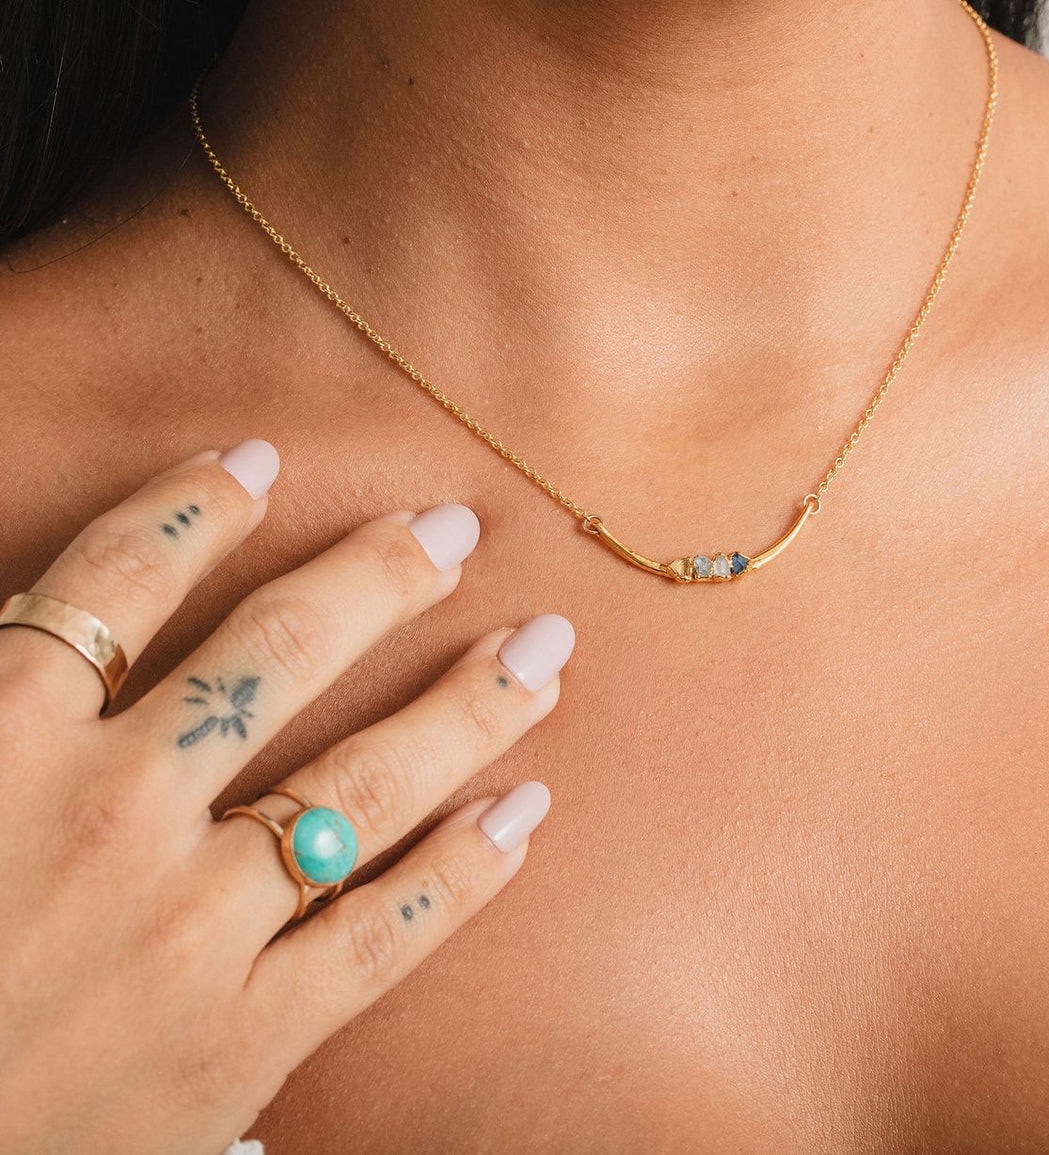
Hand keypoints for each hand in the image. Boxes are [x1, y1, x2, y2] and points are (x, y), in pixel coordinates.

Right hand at [0, 441, 573, 1153]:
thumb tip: (37, 630)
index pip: (115, 584)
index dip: (194, 508)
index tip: (261, 460)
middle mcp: (109, 819)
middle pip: (274, 654)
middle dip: (378, 577)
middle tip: (457, 530)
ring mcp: (187, 931)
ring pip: (363, 780)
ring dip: (467, 703)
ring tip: (542, 649)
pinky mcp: (239, 1041)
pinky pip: (380, 934)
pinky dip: (463, 870)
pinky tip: (525, 811)